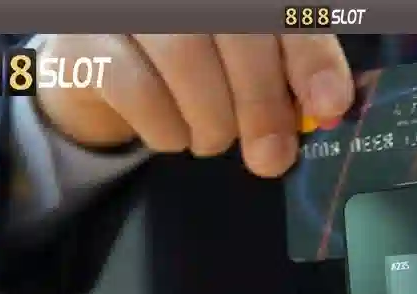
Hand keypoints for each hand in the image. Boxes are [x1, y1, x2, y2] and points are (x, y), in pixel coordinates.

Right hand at [36, 34, 352, 176]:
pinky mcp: (87, 40)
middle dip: (262, 103)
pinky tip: (174, 137)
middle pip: (237, 33)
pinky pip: (136, 88)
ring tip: (213, 140)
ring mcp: (130, 8)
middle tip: (271, 155)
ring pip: (185, 58)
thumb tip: (327, 108)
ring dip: (211, 120)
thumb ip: (287, 81)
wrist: (104, 72)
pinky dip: (165, 128)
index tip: (329, 105)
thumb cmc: (191, 69)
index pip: (283, 13)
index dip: (310, 57)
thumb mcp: (246, 71)